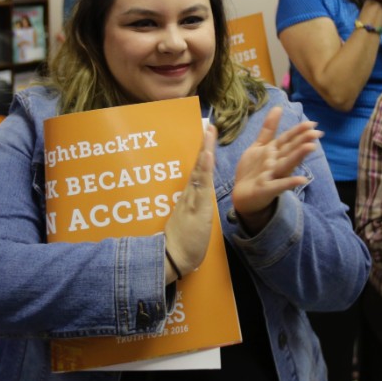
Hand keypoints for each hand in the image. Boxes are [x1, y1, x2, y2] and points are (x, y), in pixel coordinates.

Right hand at [163, 124, 217, 280]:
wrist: (172, 257)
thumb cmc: (180, 242)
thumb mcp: (188, 223)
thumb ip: (190, 210)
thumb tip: (192, 201)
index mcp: (189, 196)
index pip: (197, 170)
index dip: (202, 152)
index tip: (206, 133)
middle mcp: (188, 193)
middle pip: (197, 164)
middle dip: (203, 143)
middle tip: (207, 123)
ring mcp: (191, 198)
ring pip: (199, 169)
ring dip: (205, 149)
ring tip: (209, 131)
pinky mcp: (196, 207)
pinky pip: (202, 185)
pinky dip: (205, 168)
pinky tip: (208, 154)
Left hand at [231, 107, 318, 234]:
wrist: (243, 195)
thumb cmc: (254, 170)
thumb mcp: (260, 146)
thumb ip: (269, 129)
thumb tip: (278, 107)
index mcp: (274, 152)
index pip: (287, 139)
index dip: (298, 131)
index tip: (312, 123)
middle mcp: (276, 163)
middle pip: (290, 150)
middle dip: (302, 141)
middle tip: (317, 132)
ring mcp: (273, 176)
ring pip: (286, 164)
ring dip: (298, 156)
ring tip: (311, 148)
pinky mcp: (267, 189)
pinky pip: (279, 185)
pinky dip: (289, 182)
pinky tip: (301, 180)